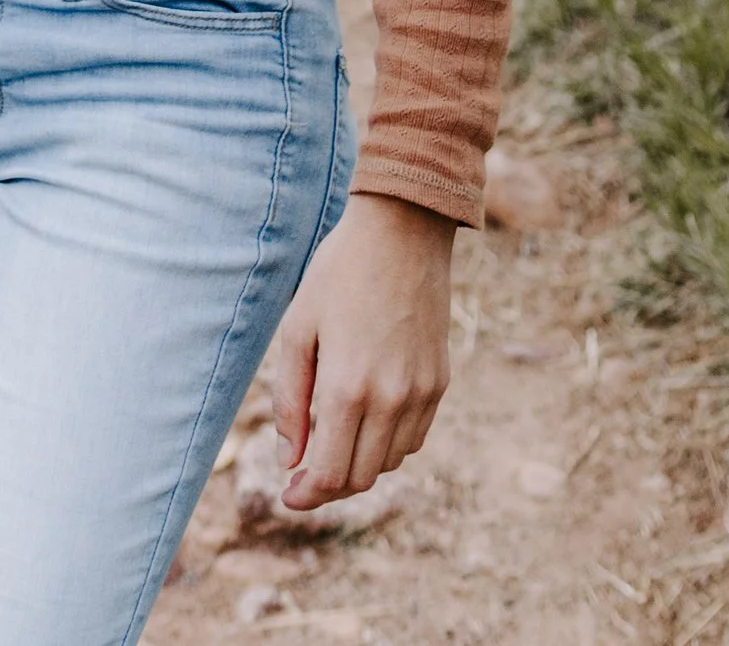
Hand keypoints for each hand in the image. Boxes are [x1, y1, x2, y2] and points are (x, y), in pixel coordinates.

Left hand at [265, 190, 455, 508]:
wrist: (403, 231)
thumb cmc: (340, 273)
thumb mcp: (298, 328)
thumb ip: (290, 399)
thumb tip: (289, 459)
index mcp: (348, 388)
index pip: (329, 473)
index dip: (306, 494)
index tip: (288, 496)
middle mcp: (390, 400)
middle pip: (360, 477)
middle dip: (328, 486)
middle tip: (303, 475)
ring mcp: (420, 394)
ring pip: (389, 463)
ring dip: (359, 466)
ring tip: (333, 444)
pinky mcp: (439, 383)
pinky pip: (413, 439)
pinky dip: (388, 445)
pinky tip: (367, 422)